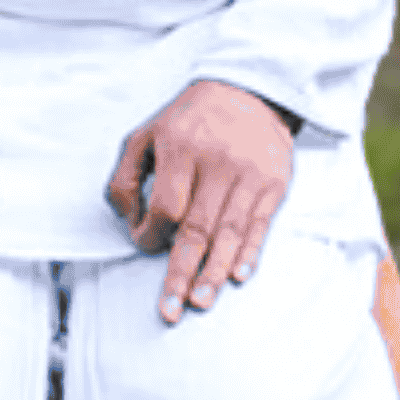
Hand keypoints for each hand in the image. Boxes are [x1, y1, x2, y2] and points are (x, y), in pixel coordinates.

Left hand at [107, 80, 293, 324]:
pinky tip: (237, 276)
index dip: (152, 235)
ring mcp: (249, 174)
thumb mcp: (145, 135)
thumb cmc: (189, 121)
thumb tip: (129, 221)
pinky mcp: (274, 182)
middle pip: (198, 228)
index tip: (146, 244)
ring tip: (201, 302)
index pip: (166, 207)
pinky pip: (260, 225)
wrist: (248, 90)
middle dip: (182, 273)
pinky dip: (250, 252)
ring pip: (230, 232)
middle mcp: (218, 162)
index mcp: (181, 148)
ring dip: (214, 272)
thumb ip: (126, 177)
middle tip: (172, 309)